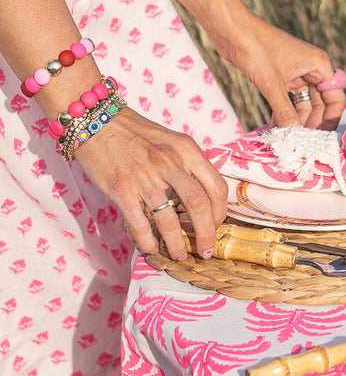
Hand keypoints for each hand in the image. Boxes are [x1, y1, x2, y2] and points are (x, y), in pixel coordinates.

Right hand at [74, 107, 227, 260]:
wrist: (96, 121)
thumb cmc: (134, 132)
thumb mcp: (169, 140)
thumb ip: (186, 164)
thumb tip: (200, 197)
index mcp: (186, 148)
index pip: (216, 186)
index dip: (220, 211)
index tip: (216, 224)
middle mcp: (169, 162)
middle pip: (200, 206)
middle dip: (206, 235)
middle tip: (204, 251)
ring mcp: (145, 177)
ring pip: (170, 221)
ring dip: (177, 245)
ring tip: (178, 255)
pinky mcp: (122, 189)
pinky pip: (140, 225)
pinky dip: (147, 242)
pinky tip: (149, 248)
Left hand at [215, 11, 345, 130]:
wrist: (231, 29)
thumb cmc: (255, 49)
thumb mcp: (272, 85)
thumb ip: (286, 113)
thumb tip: (295, 139)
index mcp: (318, 64)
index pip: (335, 99)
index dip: (330, 121)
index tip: (321, 141)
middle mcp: (311, 68)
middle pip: (320, 104)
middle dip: (312, 124)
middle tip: (301, 146)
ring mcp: (296, 72)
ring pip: (304, 104)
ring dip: (296, 121)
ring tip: (287, 142)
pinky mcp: (280, 76)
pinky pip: (288, 100)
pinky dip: (284, 114)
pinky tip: (275, 130)